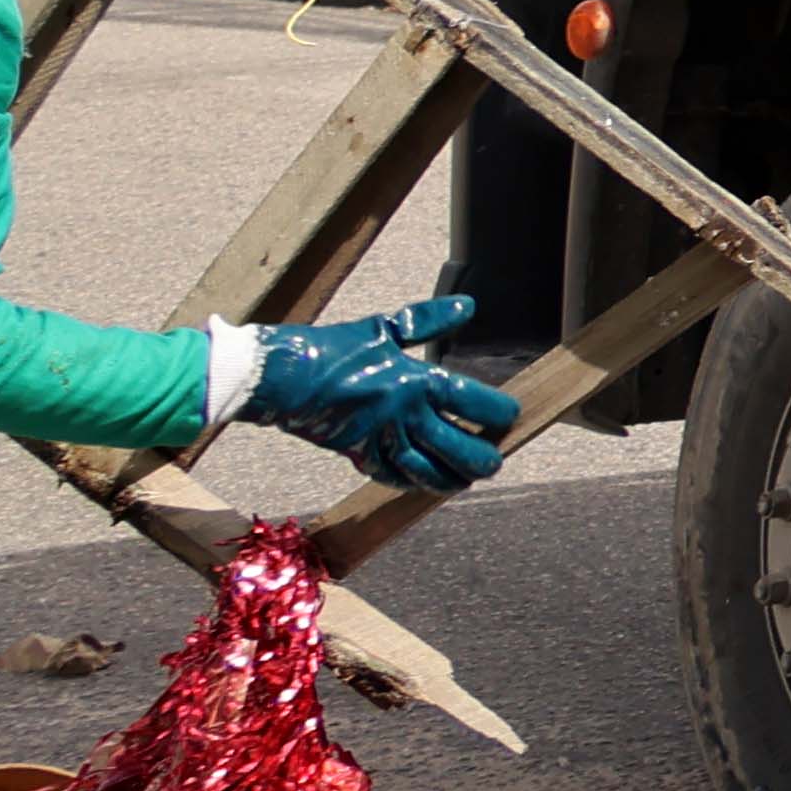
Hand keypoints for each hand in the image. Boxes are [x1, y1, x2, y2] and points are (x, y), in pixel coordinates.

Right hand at [242, 291, 513, 495]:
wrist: (279, 377)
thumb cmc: (331, 349)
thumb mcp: (382, 329)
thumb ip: (427, 321)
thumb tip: (467, 305)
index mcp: (415, 381)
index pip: (471, 402)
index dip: (498, 412)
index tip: (511, 415)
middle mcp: (403, 415)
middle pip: (456, 446)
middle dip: (481, 457)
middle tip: (497, 460)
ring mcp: (380, 438)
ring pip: (426, 469)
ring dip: (451, 478)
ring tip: (468, 480)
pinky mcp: (356, 454)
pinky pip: (390, 475)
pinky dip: (411, 482)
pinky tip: (425, 484)